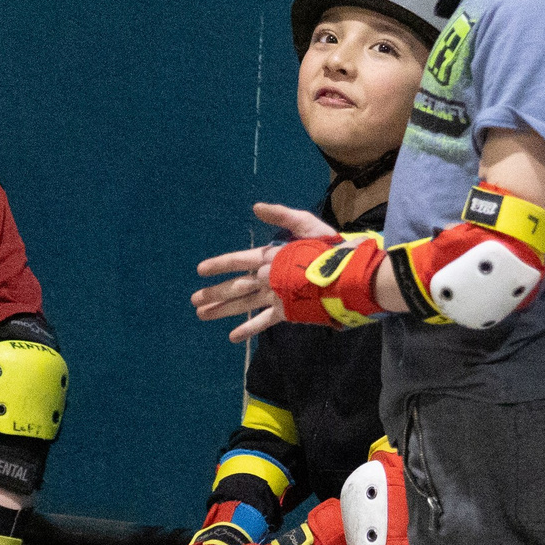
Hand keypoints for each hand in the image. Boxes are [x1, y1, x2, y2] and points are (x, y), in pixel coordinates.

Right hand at [191, 203, 340, 343]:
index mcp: (271, 256)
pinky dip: (248, 328)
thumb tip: (256, 208)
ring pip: (244, 303)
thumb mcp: (306, 225)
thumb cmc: (329, 249)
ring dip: (224, 310)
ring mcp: (277, 295)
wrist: (351, 275)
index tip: (201, 269)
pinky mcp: (288, 311)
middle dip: (215, 292)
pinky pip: (264, 320)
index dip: (220, 264)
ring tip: (203, 314)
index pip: (239, 261)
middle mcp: (270, 277)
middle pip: (236, 285)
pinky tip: (233, 337)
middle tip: (194, 300)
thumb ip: (282, 216)